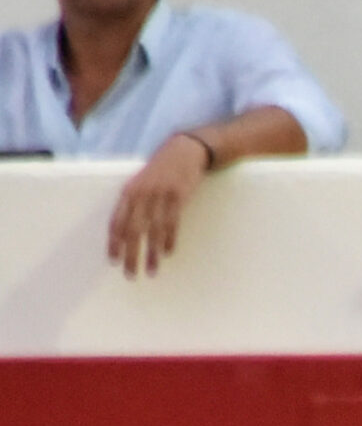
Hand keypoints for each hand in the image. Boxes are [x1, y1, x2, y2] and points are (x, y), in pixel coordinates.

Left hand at [107, 132, 212, 277]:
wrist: (184, 150)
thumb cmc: (162, 170)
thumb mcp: (142, 183)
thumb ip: (134, 203)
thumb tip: (126, 229)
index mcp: (128, 192)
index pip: (116, 222)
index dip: (114, 243)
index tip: (114, 261)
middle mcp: (140, 194)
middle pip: (132, 231)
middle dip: (130, 255)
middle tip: (131, 274)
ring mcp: (159, 195)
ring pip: (152, 231)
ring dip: (151, 254)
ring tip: (151, 272)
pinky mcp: (178, 196)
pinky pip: (171, 224)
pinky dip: (169, 240)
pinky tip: (167, 254)